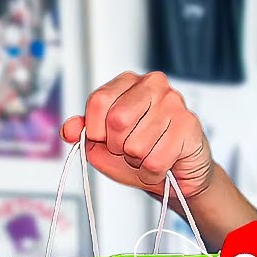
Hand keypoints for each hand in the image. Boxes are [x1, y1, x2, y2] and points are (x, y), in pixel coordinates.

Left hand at [60, 71, 211, 199]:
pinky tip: (161, 163)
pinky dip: (152, 171)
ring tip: (147, 155)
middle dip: (117, 146)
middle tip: (129, 149)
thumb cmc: (139, 154)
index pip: (98, 101)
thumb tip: (68, 129)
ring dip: (137, 161)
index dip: (95, 130)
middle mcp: (152, 84)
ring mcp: (173, 102)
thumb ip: (82, 133)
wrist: (174, 174)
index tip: (103, 139)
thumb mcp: (101, 144)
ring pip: (136, 145)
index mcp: (127, 82)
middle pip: (117, 120)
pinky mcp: (188, 124)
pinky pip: (155, 160)